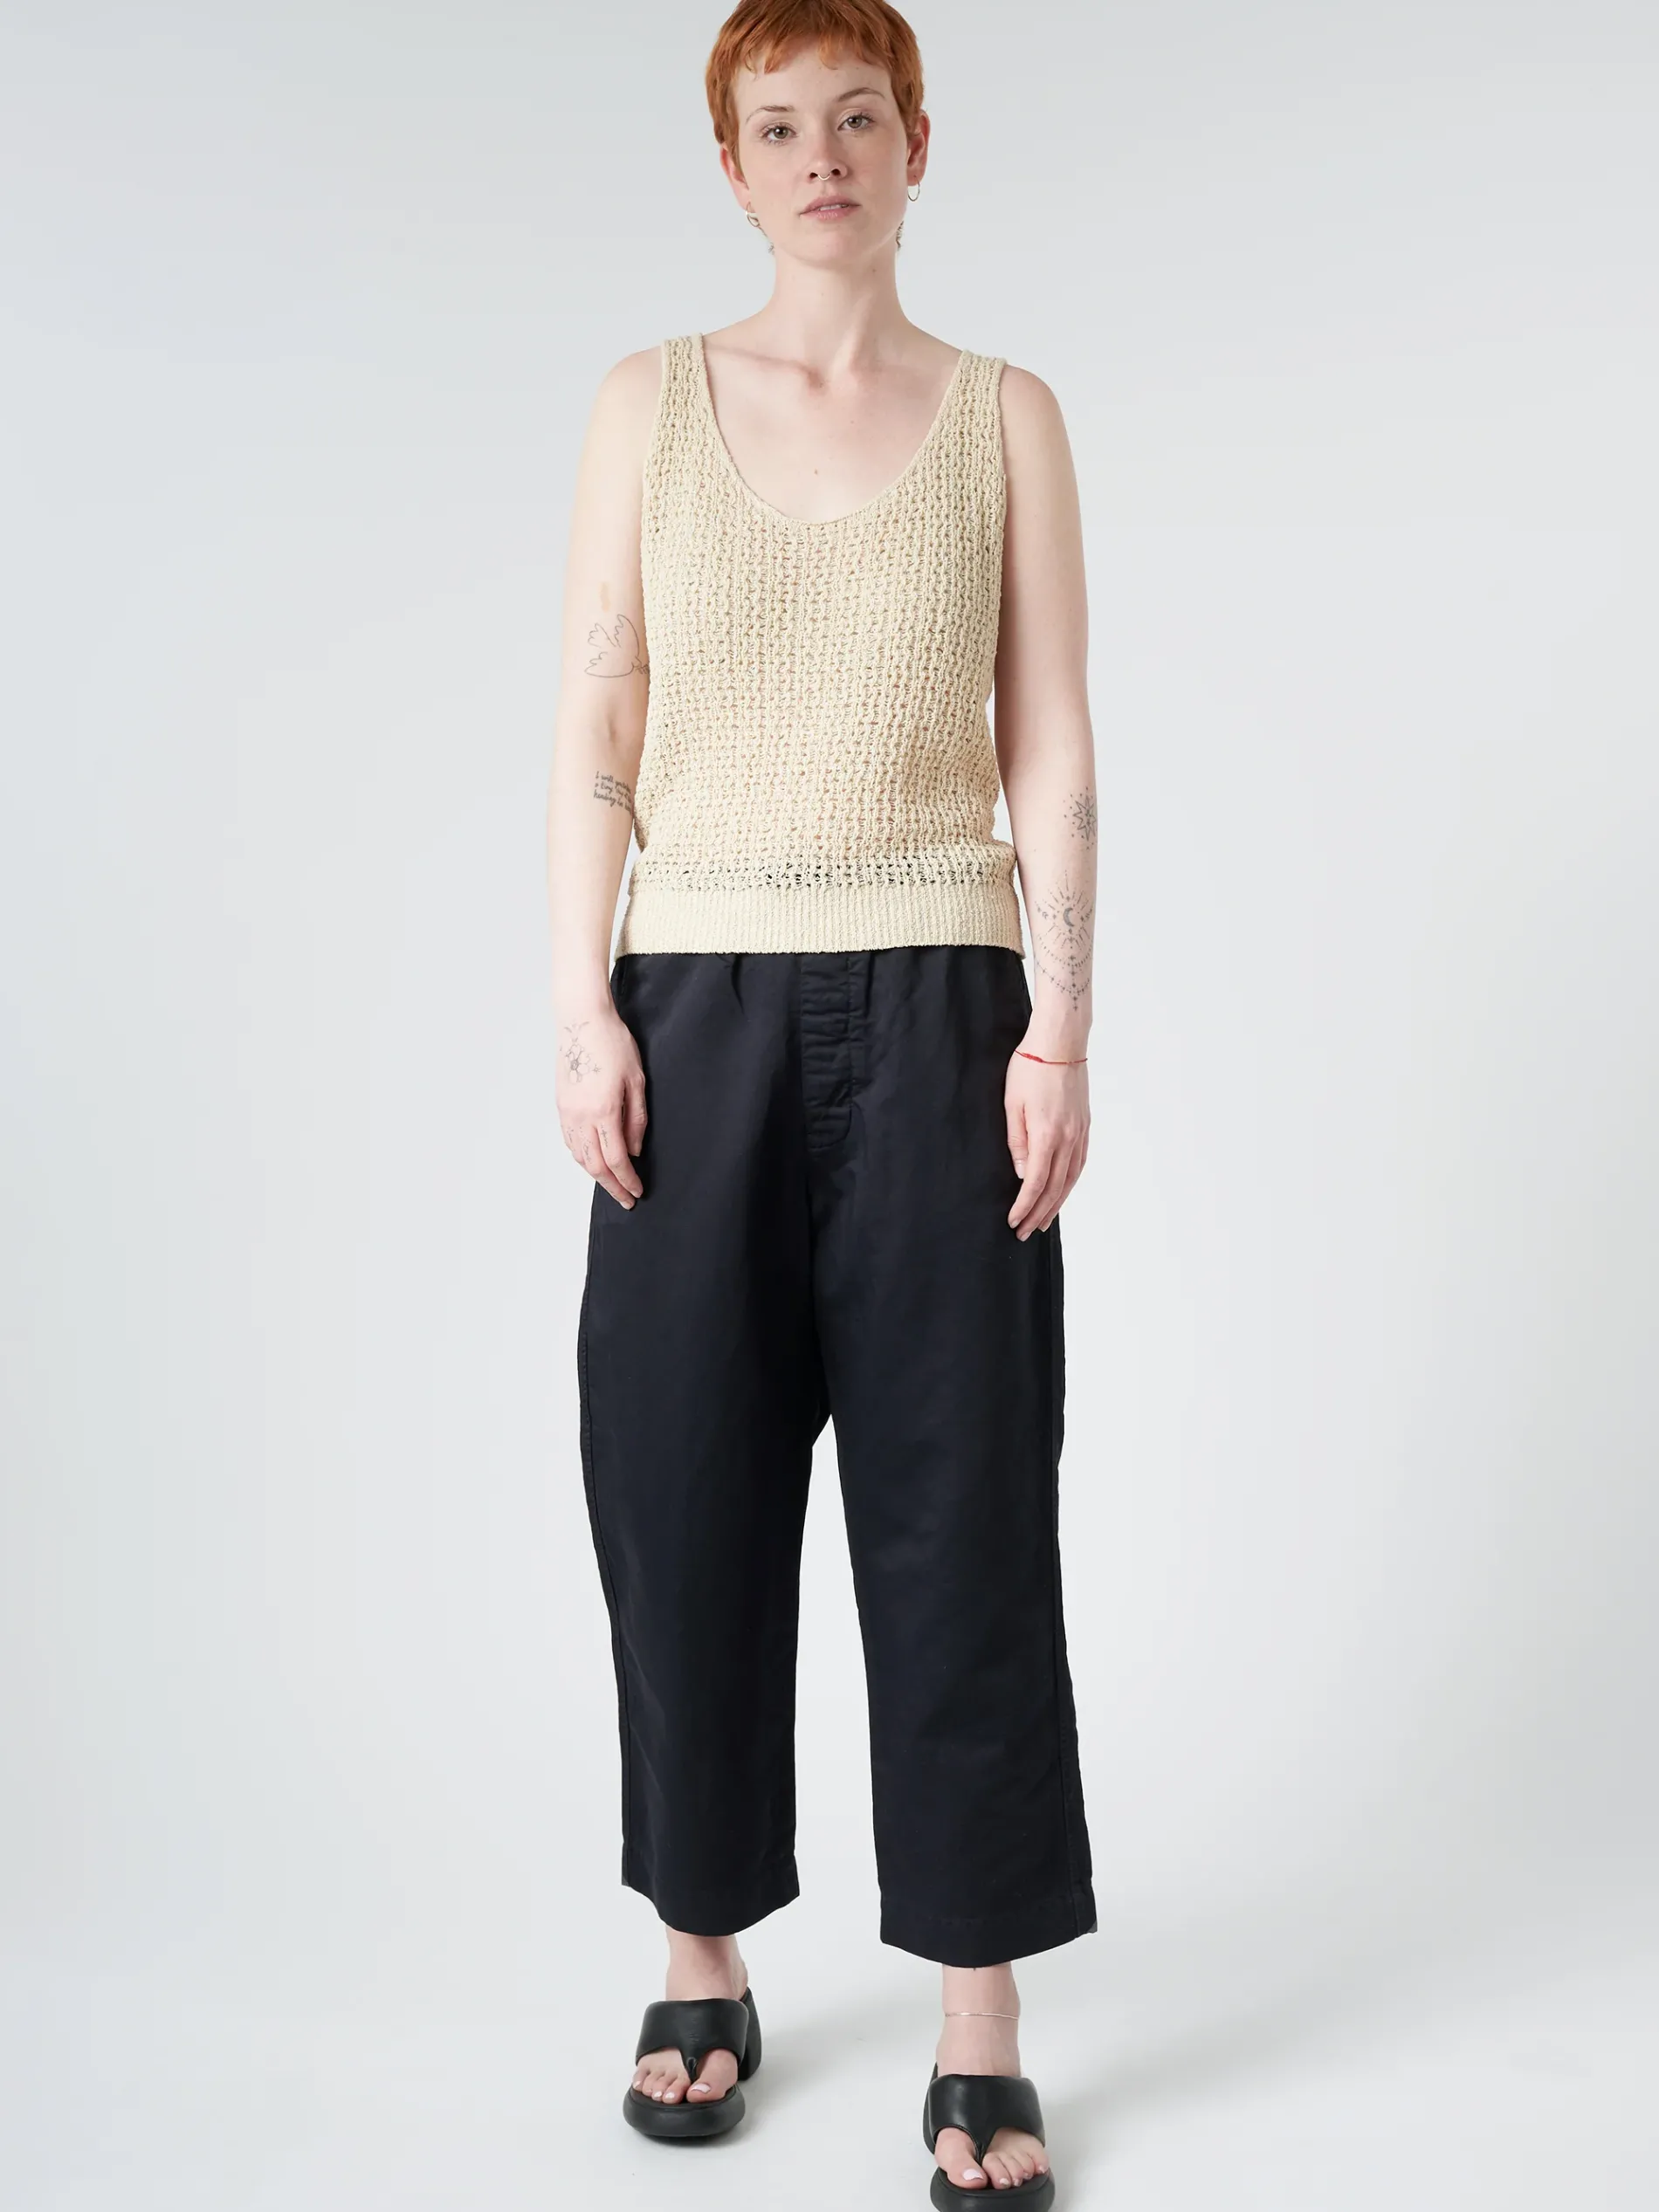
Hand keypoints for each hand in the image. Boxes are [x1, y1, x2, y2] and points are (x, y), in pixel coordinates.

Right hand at [557, 1002, 646, 1208]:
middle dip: (611, 1186)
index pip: (616, 1160)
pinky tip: (592, 1160)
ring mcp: (567, 1111)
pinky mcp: (561, 1105)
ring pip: (579, 1156)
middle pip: (594, 1166)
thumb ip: (637, 1119)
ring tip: (611, 1183)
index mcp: (604, 1111)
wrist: (582, 1020)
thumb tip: (635, 1150)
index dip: (627, 1180)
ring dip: (595, 1174)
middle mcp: (581, 1116)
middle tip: (625, 1199)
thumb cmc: (613, 1043)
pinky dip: (582, 1157)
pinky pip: (570, 1141)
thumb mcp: (637, 1080)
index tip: (637, 1192)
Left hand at [1005, 1046, 1088, 1237]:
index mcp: (1047, 1135)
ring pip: (1070, 1180)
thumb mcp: (1012, 1104)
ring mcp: (1080, 1134)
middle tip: (1026, 1232)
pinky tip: (1062, 1193)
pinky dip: (1070, 1184)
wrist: (1061, 1042)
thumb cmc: (1030, 1067)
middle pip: (1055, 1188)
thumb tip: (1023, 1174)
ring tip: (1044, 1222)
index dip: (1025, 1206)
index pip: (1036, 1183)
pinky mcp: (1085, 1127)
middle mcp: (1068, 1139)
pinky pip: (1080, 1165)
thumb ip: (1017, 1142)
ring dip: (1057, 1204)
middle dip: (1039, 1214)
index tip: (1014, 1221)